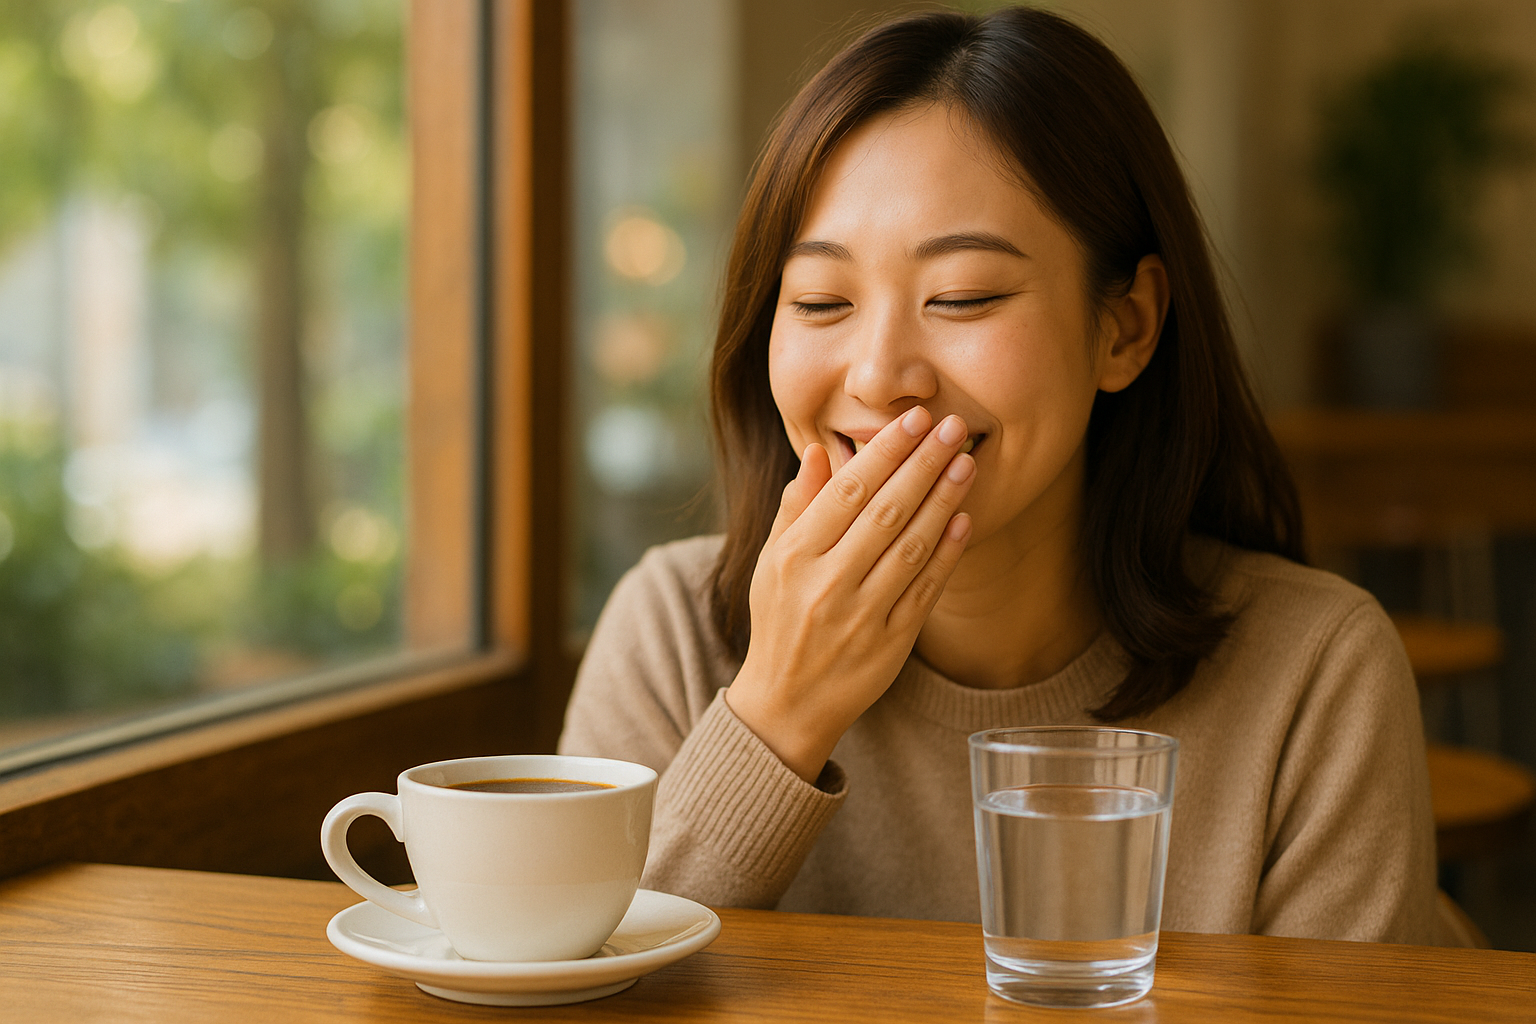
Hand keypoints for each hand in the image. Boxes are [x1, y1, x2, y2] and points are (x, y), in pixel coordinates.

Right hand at [726, 407, 975, 782]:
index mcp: (794, 557)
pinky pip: (925, 590)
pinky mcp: (890, 644)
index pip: (847, 491)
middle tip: (954, 425)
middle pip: (886, 512)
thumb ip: (795, 506)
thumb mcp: (771, 561)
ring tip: (966, 462)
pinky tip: (965, 519)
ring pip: (911, 547)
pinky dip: (947, 553)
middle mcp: (827, 584)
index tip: (914, 418)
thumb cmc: (779, 619)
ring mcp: (862, 616)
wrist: (787, 702)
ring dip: (944, 500)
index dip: (885, 451)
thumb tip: (816, 451)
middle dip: (923, 464)